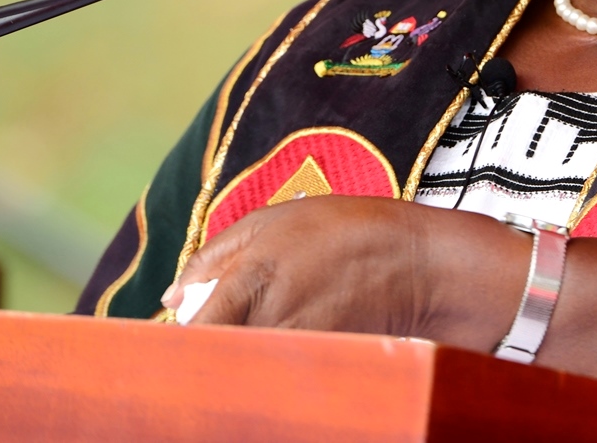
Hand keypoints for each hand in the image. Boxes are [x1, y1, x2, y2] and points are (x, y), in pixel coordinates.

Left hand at [161, 196, 529, 349]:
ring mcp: (299, 346)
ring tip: (249, 347)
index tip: (172, 342)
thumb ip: (217, 253)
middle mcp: (272, 315)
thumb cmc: (350, 230)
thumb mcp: (279, 218)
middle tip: (206, 349)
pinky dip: (272, 373)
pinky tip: (281, 358)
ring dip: (238, 363)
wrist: (424, 265)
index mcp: (253, 274)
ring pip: (245, 370)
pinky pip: (280, 378)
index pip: (193, 329)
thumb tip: (171, 297)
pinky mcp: (321, 366)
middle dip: (206, 355)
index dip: (177, 343)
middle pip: (214, 357)